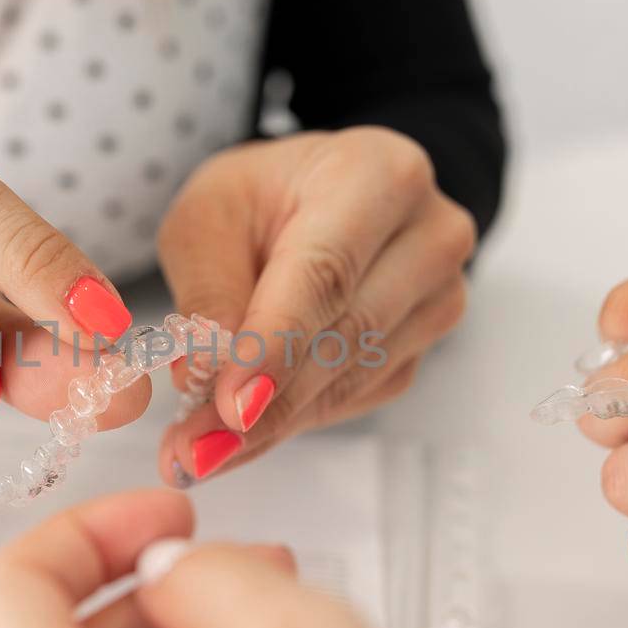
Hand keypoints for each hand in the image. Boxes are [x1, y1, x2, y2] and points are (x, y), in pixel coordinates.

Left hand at [154, 128, 474, 484]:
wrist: (319, 199)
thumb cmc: (264, 198)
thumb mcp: (209, 215)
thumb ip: (208, 287)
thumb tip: (205, 371)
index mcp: (376, 175)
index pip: (326, 273)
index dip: (275, 346)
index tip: (228, 406)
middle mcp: (428, 235)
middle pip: (346, 336)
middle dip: (264, 405)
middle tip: (190, 451)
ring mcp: (437, 296)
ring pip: (353, 378)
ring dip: (273, 425)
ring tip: (198, 452)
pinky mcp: (423, 347)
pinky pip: (357, 398)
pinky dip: (293, 421)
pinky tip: (241, 435)